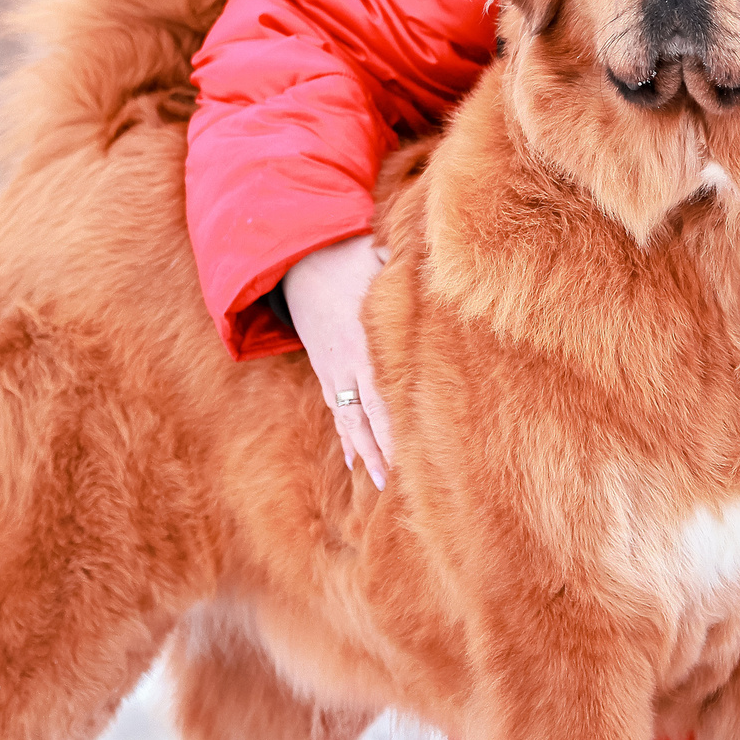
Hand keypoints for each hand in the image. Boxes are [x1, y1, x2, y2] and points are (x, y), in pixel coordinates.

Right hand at [284, 234, 395, 485]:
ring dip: (364, 451)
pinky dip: (345, 435)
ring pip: (348, 419)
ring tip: (381, 481)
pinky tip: (354, 459)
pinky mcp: (324, 371)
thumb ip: (406, 273)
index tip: (408, 451)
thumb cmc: (345, 258)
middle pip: (364, 415)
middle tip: (396, 481)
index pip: (380, 391)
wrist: (295, 262)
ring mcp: (331, 370)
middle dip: (380, 448)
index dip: (392, 424)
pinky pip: (334, 409)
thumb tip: (444, 269)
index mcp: (361, 341)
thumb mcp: (376, 260)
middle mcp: (345, 363)